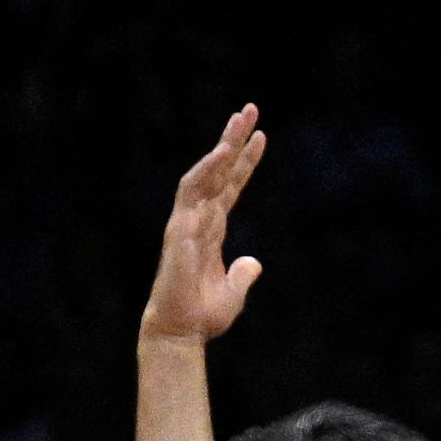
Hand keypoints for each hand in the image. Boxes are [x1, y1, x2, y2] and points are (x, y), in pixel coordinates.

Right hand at [142, 105, 267, 345]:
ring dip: (222, 145)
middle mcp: (199, 219)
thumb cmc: (202, 314)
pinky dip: (207, 170)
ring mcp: (187, 221)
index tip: (261, 137)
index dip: (245, 162)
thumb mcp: (234, 292)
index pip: (231, 186)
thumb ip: (243, 274)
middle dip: (234, 139)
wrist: (181, 331)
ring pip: (205, 173)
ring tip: (240, 120)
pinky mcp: (179, 228)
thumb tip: (253, 263)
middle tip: (250, 109)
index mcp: (212, 229)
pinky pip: (192, 191)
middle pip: (218, 171)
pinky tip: (223, 152)